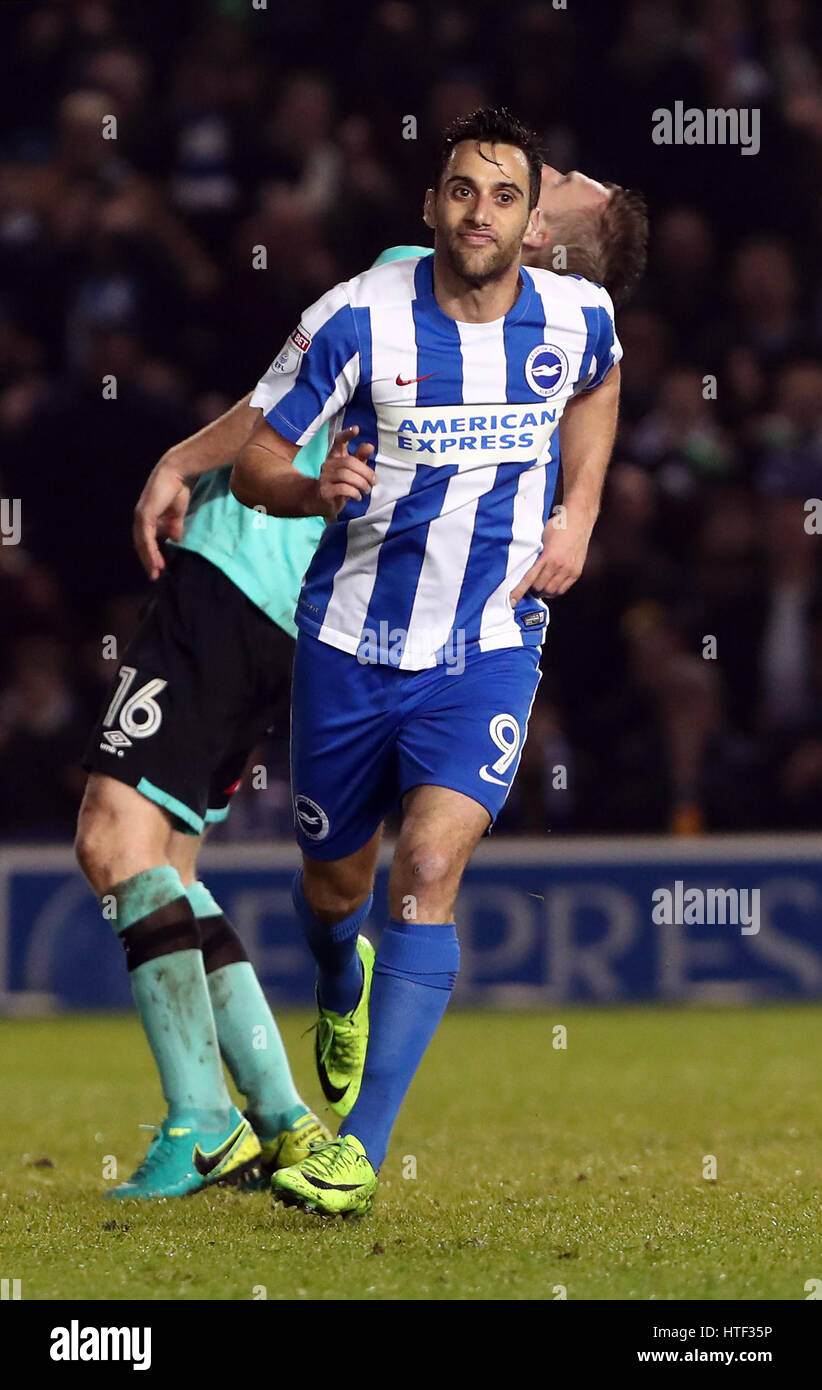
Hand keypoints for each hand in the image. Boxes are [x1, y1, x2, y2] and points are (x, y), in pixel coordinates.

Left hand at [133, 463, 190, 579]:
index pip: (146, 540)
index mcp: (147, 518)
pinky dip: (150, 550)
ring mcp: (141, 516)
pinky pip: (146, 537)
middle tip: (154, 575)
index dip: (151, 554)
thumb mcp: (177, 514)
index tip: (159, 568)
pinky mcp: (145, 515)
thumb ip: (175, 527)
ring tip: (155, 572)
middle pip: (141, 545)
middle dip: (148, 561)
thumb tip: (175, 541)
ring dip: (149, 559)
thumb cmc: (177, 489)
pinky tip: (155, 560)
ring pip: (142, 544)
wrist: (177, 473)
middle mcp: (141, 518)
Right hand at [317, 425, 375, 518]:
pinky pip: (343, 488)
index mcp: (335, 456)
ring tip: (367, 489)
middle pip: (349, 462)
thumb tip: (370, 446)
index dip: (347, 434)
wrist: (322, 502)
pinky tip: (358, 496)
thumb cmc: (340, 483)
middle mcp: (328, 464)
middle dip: (365, 472)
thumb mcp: (352, 470)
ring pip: (346, 475)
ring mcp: (325, 477)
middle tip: (373, 481)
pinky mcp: (325, 491)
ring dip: (361, 483)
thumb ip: (360, 458)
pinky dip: (354, 492)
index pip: (338, 441)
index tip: (356, 429)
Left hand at [509, 509, 593, 604]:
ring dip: (543, 592)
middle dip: (532, 590)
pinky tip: (550, 585)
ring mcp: (569, 570)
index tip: (512, 600)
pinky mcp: (576, 572)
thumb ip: (534, 553)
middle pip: (540, 588)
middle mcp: (559, 565)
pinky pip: (563, 590)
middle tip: (528, 587)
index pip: (529, 579)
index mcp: (548, 556)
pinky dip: (554, 591)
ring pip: (552, 591)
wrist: (579, 520)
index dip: (519, 592)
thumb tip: (521, 566)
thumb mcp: (541, 537)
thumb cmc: (558, 526)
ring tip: (539, 587)